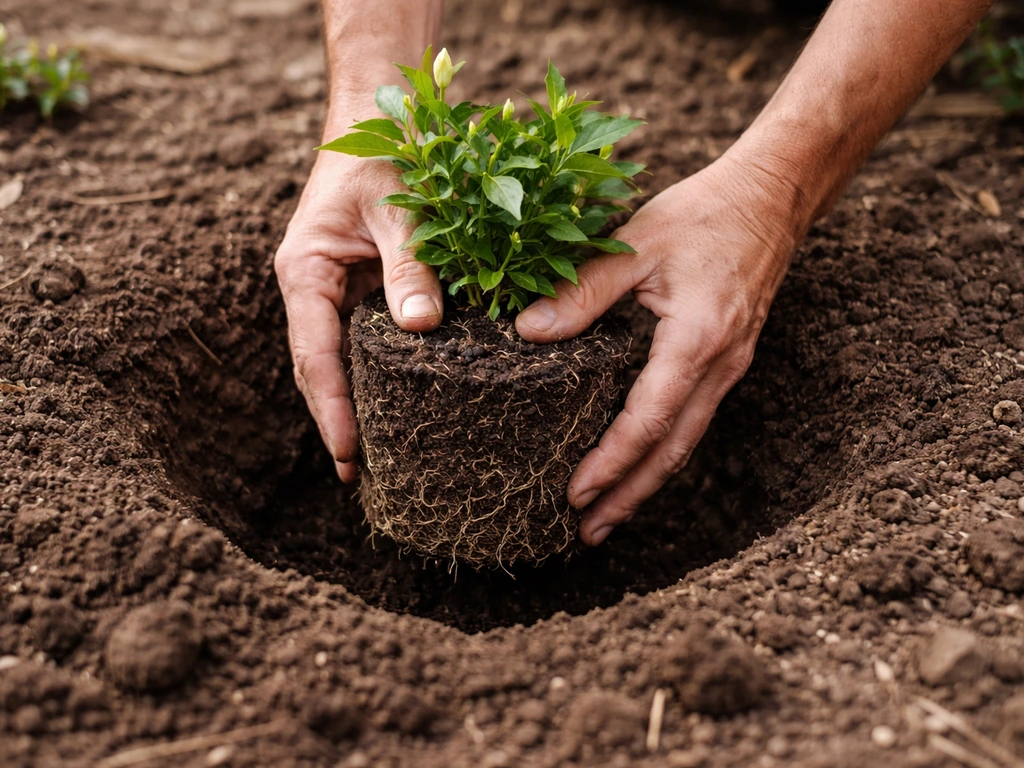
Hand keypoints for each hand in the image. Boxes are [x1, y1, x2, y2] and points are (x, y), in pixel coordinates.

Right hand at [274, 151, 442, 481]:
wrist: (382, 116)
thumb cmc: (386, 151)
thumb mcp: (400, 207)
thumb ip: (411, 264)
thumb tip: (423, 327)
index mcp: (305, 271)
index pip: (314, 356)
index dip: (331, 409)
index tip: (349, 456)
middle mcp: (315, 289)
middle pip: (321, 369)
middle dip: (339, 421)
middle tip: (363, 478)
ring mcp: (338, 291)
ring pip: (343, 360)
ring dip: (358, 405)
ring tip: (380, 458)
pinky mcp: (364, 288)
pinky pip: (368, 340)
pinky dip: (383, 374)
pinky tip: (404, 405)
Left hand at [514, 154, 800, 544]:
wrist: (771, 199)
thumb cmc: (702, 215)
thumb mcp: (636, 244)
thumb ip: (583, 292)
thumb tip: (529, 332)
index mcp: (696, 340)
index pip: (650, 420)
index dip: (612, 462)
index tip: (576, 495)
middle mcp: (720, 365)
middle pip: (673, 450)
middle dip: (629, 496)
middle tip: (587, 533)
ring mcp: (730, 368)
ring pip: (686, 442)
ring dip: (646, 483)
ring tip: (607, 518)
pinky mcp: (728, 361)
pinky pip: (693, 419)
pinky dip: (663, 452)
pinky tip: (638, 466)